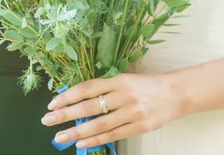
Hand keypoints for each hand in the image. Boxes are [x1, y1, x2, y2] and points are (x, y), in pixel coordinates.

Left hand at [41, 74, 179, 148]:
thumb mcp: (126, 79)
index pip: (88, 88)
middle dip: (65, 114)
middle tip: (47, 120)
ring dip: (76, 131)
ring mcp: (131, 113)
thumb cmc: (147, 86)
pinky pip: (112, 135)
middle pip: (89, 106)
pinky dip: (95, 140)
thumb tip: (78, 100)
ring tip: (60, 136)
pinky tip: (80, 143)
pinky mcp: (138, 127)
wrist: (177, 93)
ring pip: (98, 124)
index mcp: (119, 80)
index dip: (68, 96)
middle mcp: (123, 95)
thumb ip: (105, 88)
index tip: (52, 103)